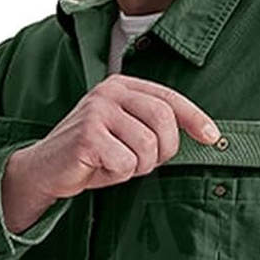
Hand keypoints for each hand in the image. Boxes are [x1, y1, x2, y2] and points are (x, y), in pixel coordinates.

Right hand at [0, 73, 220, 234]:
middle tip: (142, 162)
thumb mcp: (127, 133)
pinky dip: (117, 174)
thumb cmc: (92, 154)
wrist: (46, 169)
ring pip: (147, 146)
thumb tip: (204, 134)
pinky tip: (100, 168)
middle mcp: (110, 91)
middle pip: (163, 121)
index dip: (195, 118)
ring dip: (136, 166)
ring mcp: (97, 110)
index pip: (169, 98)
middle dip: (162, 151)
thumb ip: (155, 127)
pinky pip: (125, 163)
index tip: (212, 137)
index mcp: (122, 85)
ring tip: (115, 163)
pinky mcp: (87, 135)